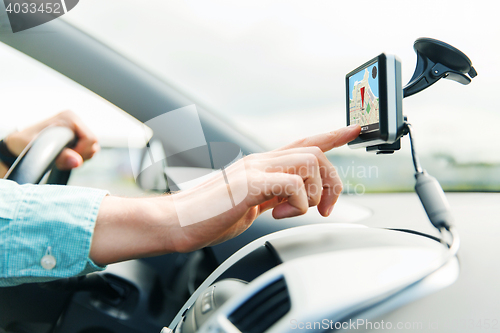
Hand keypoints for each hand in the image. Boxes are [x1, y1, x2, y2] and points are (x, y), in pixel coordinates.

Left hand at [4, 110, 99, 169]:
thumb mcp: (39, 150)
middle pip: (94, 143)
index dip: (80, 152)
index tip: (64, 157)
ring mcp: (77, 128)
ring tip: (62, 158)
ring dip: (80, 157)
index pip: (90, 139)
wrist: (19, 144)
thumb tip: (77, 161)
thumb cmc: (25, 143)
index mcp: (69, 117)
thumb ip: (59, 156)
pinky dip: (79, 157)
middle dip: (81, 155)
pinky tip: (65, 156)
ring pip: (93, 148)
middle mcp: (75, 120)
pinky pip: (89, 150)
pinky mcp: (78, 136)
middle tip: (62, 159)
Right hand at [91, 124, 360, 263]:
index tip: (355, 129)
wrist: (177, 222)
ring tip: (292, 213)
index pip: (304, 142)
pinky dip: (297, 203)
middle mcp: (261, 160)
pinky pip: (292, 185)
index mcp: (263, 165)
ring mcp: (255, 169)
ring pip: (309, 163)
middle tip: (325, 209)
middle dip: (332, 182)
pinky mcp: (249, 183)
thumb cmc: (210, 215)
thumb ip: (275, 196)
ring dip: (312, 194)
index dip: (332, 135)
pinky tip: (278, 215)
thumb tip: (298, 200)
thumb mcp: (252, 204)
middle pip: (315, 152)